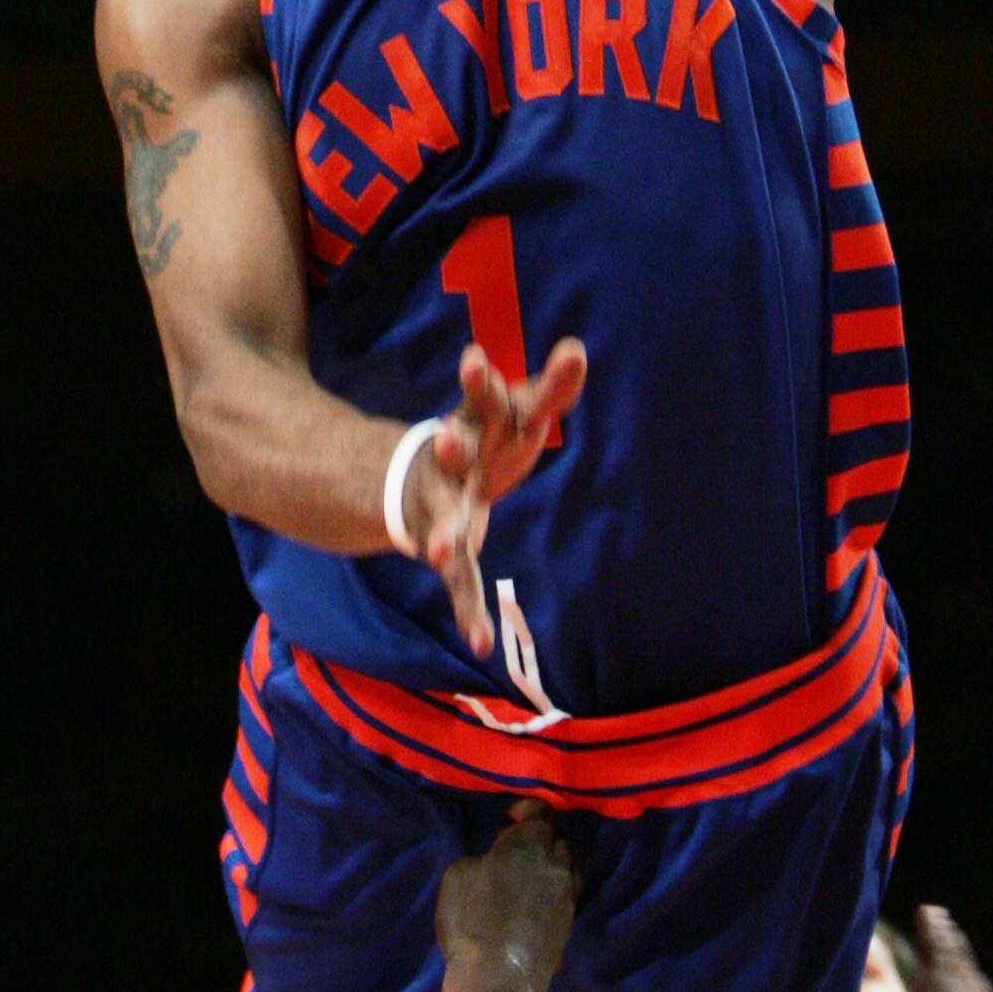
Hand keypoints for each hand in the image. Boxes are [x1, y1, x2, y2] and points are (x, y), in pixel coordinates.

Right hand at [403, 340, 587, 658]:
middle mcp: (453, 462)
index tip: (473, 359)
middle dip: (450, 448)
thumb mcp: (514, 412)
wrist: (415, 480)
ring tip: (435, 552)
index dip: (480, 381)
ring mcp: (444, 506)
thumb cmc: (483, 440)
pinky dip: (469, 612)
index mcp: (475, 426)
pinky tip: (481, 644)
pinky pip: (459, 580)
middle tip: (446, 441)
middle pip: (452, 453)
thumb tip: (577, 347)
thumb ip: (550, 386)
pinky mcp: (447, 545)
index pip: (482, 399)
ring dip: (441, 534)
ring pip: (443, 520)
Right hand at [435, 803, 575, 991]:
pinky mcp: (568, 928)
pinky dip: (551, 896)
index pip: (541, 811)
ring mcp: (567, 898)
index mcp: (532, 843)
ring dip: (551, 868)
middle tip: (517, 850)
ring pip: (567, 871)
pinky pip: (564, 900)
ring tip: (530, 877)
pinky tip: (533, 906)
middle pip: (558, 841)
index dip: (527, 809)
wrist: (496, 976)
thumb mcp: (458, 874)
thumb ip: (482, 859)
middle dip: (540, 839)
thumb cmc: (472, 917)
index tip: (513, 816)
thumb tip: (493, 865)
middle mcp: (557, 865)